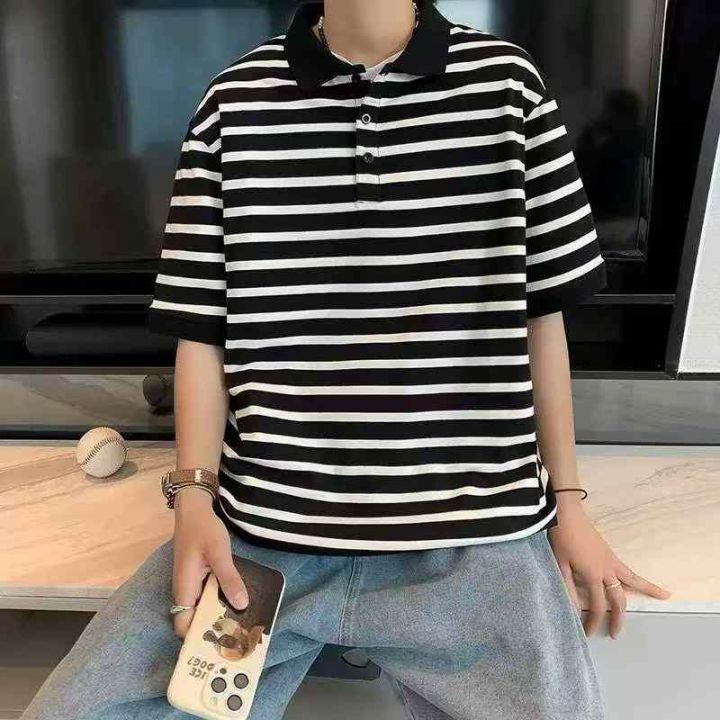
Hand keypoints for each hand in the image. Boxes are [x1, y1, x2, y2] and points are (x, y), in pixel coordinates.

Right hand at [171, 488, 248, 637]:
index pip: (183, 627)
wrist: (194, 508)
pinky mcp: (200, 578)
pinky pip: (208, 597)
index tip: (220, 646)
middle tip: (239, 639)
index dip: (198, 639)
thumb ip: (229, 579)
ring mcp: (192, 585)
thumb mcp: (219, 553)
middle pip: (195, 621)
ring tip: (243, 625)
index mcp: (185, 589)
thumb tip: (241, 605)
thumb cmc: (203, 529)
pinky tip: (238, 603)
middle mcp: (185, 591)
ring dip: (219, 616)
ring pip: (203, 609)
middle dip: (213, 631)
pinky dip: (220, 602)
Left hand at [547, 493, 671, 638]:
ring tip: (665, 597)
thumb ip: (567, 586)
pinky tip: (644, 582)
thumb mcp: (559, 563)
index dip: (593, 621)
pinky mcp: (610, 554)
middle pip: (618, 599)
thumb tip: (574, 608)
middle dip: (618, 618)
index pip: (596, 605)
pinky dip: (639, 578)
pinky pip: (628, 570)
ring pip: (632, 581)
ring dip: (646, 591)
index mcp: (592, 575)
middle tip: (615, 634)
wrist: (567, 514)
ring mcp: (611, 561)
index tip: (588, 633)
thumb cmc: (560, 538)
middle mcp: (606, 570)